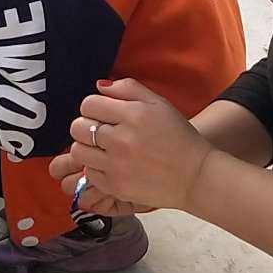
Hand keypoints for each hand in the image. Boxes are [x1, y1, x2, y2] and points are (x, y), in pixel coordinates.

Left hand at [51, 77, 210, 214]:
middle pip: (77, 127)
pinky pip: (89, 173)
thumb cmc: (178, 136)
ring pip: (78, 151)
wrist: (195, 176)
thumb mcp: (159, 103)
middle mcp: (121, 139)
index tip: (102, 113)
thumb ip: (128, 88)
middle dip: (85, 126)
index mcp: (133, 114)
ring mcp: (117, 165)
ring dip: (87, 148)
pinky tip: (112, 165)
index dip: (93, 107)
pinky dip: (96, 169)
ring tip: (103, 149)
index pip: (89, 104)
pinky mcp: (115, 186)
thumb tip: (99, 86)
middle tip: (100, 132)